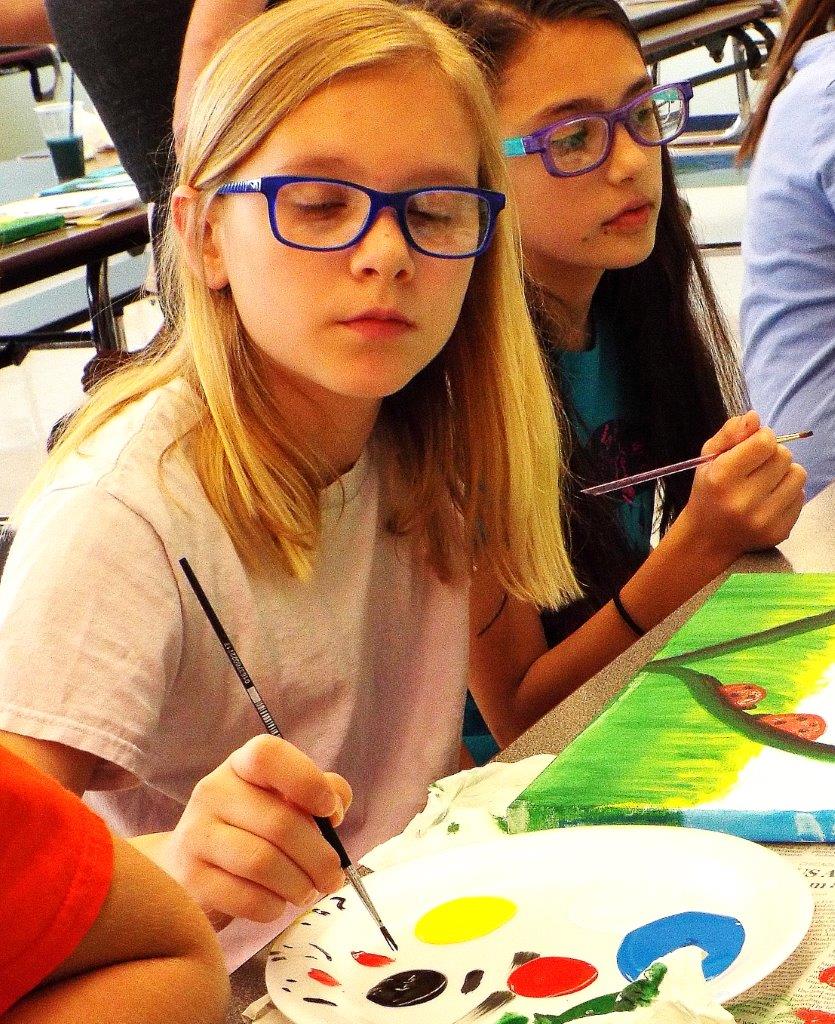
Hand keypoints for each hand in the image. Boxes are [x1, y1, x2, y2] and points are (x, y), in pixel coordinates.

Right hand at [164, 735, 351, 923]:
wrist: (191, 866)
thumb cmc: (253, 828)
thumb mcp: (286, 799)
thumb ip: (321, 791)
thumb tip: (336, 805)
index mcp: (240, 766)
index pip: (268, 755)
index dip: (306, 781)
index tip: (329, 811)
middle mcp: (212, 792)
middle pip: (279, 823)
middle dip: (319, 858)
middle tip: (333, 877)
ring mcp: (195, 835)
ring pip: (263, 863)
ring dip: (299, 885)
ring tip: (307, 891)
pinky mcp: (190, 880)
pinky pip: (246, 898)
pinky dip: (273, 907)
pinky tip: (277, 904)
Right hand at [681, 411, 806, 561]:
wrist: (708, 537)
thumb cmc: (709, 490)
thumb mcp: (709, 458)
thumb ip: (730, 433)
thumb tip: (754, 417)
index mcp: (721, 478)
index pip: (765, 442)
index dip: (763, 437)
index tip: (754, 444)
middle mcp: (742, 501)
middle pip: (784, 456)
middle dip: (773, 454)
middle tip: (758, 465)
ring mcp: (763, 519)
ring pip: (799, 475)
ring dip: (785, 473)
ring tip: (767, 481)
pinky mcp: (779, 531)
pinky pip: (801, 497)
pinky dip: (788, 492)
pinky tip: (770, 498)